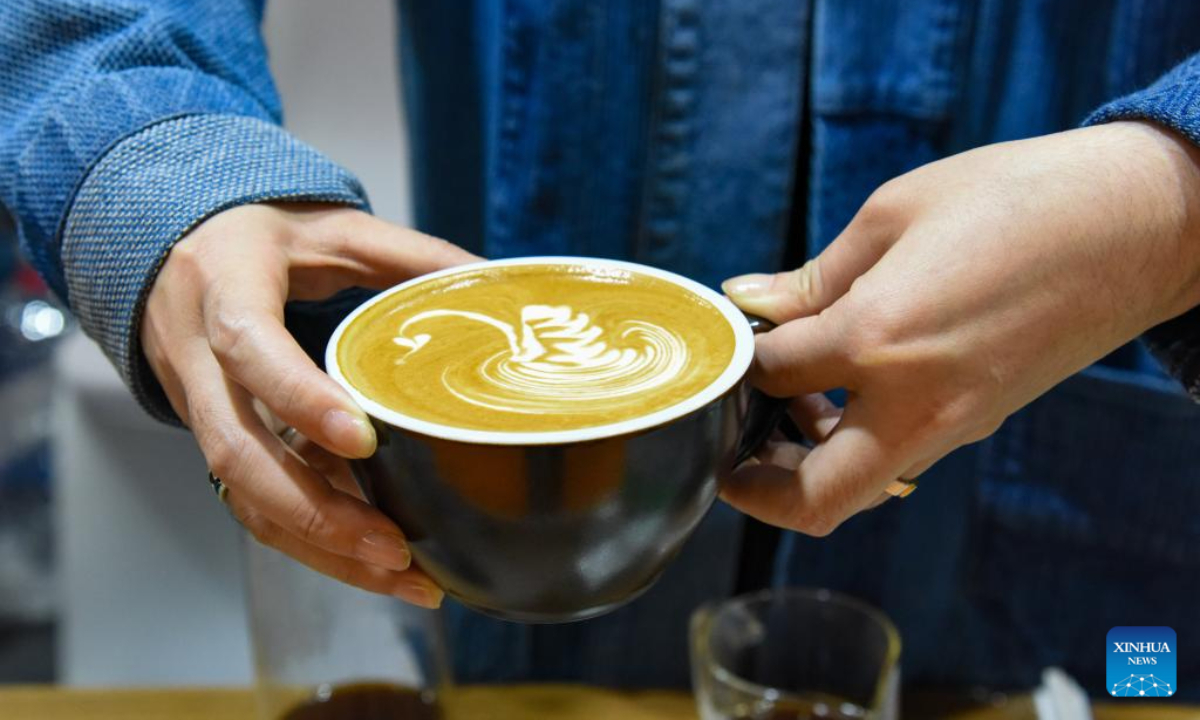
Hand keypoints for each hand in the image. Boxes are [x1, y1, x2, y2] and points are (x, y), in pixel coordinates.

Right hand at [142, 203, 479, 605]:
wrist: (169, 247)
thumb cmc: (257, 235)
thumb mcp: (332, 227)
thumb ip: (408, 255)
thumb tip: (494, 284)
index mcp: (225, 288)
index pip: (250, 349)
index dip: (298, 399)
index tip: (365, 443)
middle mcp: (198, 357)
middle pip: (236, 451)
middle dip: (314, 510)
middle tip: (394, 545)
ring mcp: (200, 406)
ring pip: (241, 494)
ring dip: (317, 544)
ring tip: (399, 575)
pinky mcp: (217, 438)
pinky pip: (250, 501)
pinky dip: (308, 540)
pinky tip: (369, 563)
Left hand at [721, 121, 1199, 534]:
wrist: (1140, 222)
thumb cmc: (1016, 197)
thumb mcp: (895, 213)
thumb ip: (815, 276)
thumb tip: (750, 303)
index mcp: (878, 337)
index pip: (769, 374)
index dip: (737, 358)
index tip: (729, 342)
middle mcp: (913, 401)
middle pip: (813, 499)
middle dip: (756, 491)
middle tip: (729, 452)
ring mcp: (953, 424)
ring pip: (860, 489)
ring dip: (808, 467)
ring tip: (792, 406)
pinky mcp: (979, 423)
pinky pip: (899, 457)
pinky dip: (857, 445)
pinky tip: (847, 394)